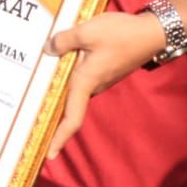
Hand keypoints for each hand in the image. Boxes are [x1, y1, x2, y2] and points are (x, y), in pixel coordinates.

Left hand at [43, 10, 169, 158]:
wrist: (153, 33)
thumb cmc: (121, 34)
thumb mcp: (87, 31)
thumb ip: (64, 40)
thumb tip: (48, 49)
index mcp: (86, 81)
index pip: (72, 118)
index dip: (59, 138)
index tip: (49, 155)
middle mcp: (94, 86)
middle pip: (70, 107)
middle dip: (54, 118)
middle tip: (33, 127)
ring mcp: (102, 79)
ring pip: (77, 90)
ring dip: (60, 94)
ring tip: (38, 95)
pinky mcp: (107, 71)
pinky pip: (84, 79)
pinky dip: (70, 78)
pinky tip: (59, 66)